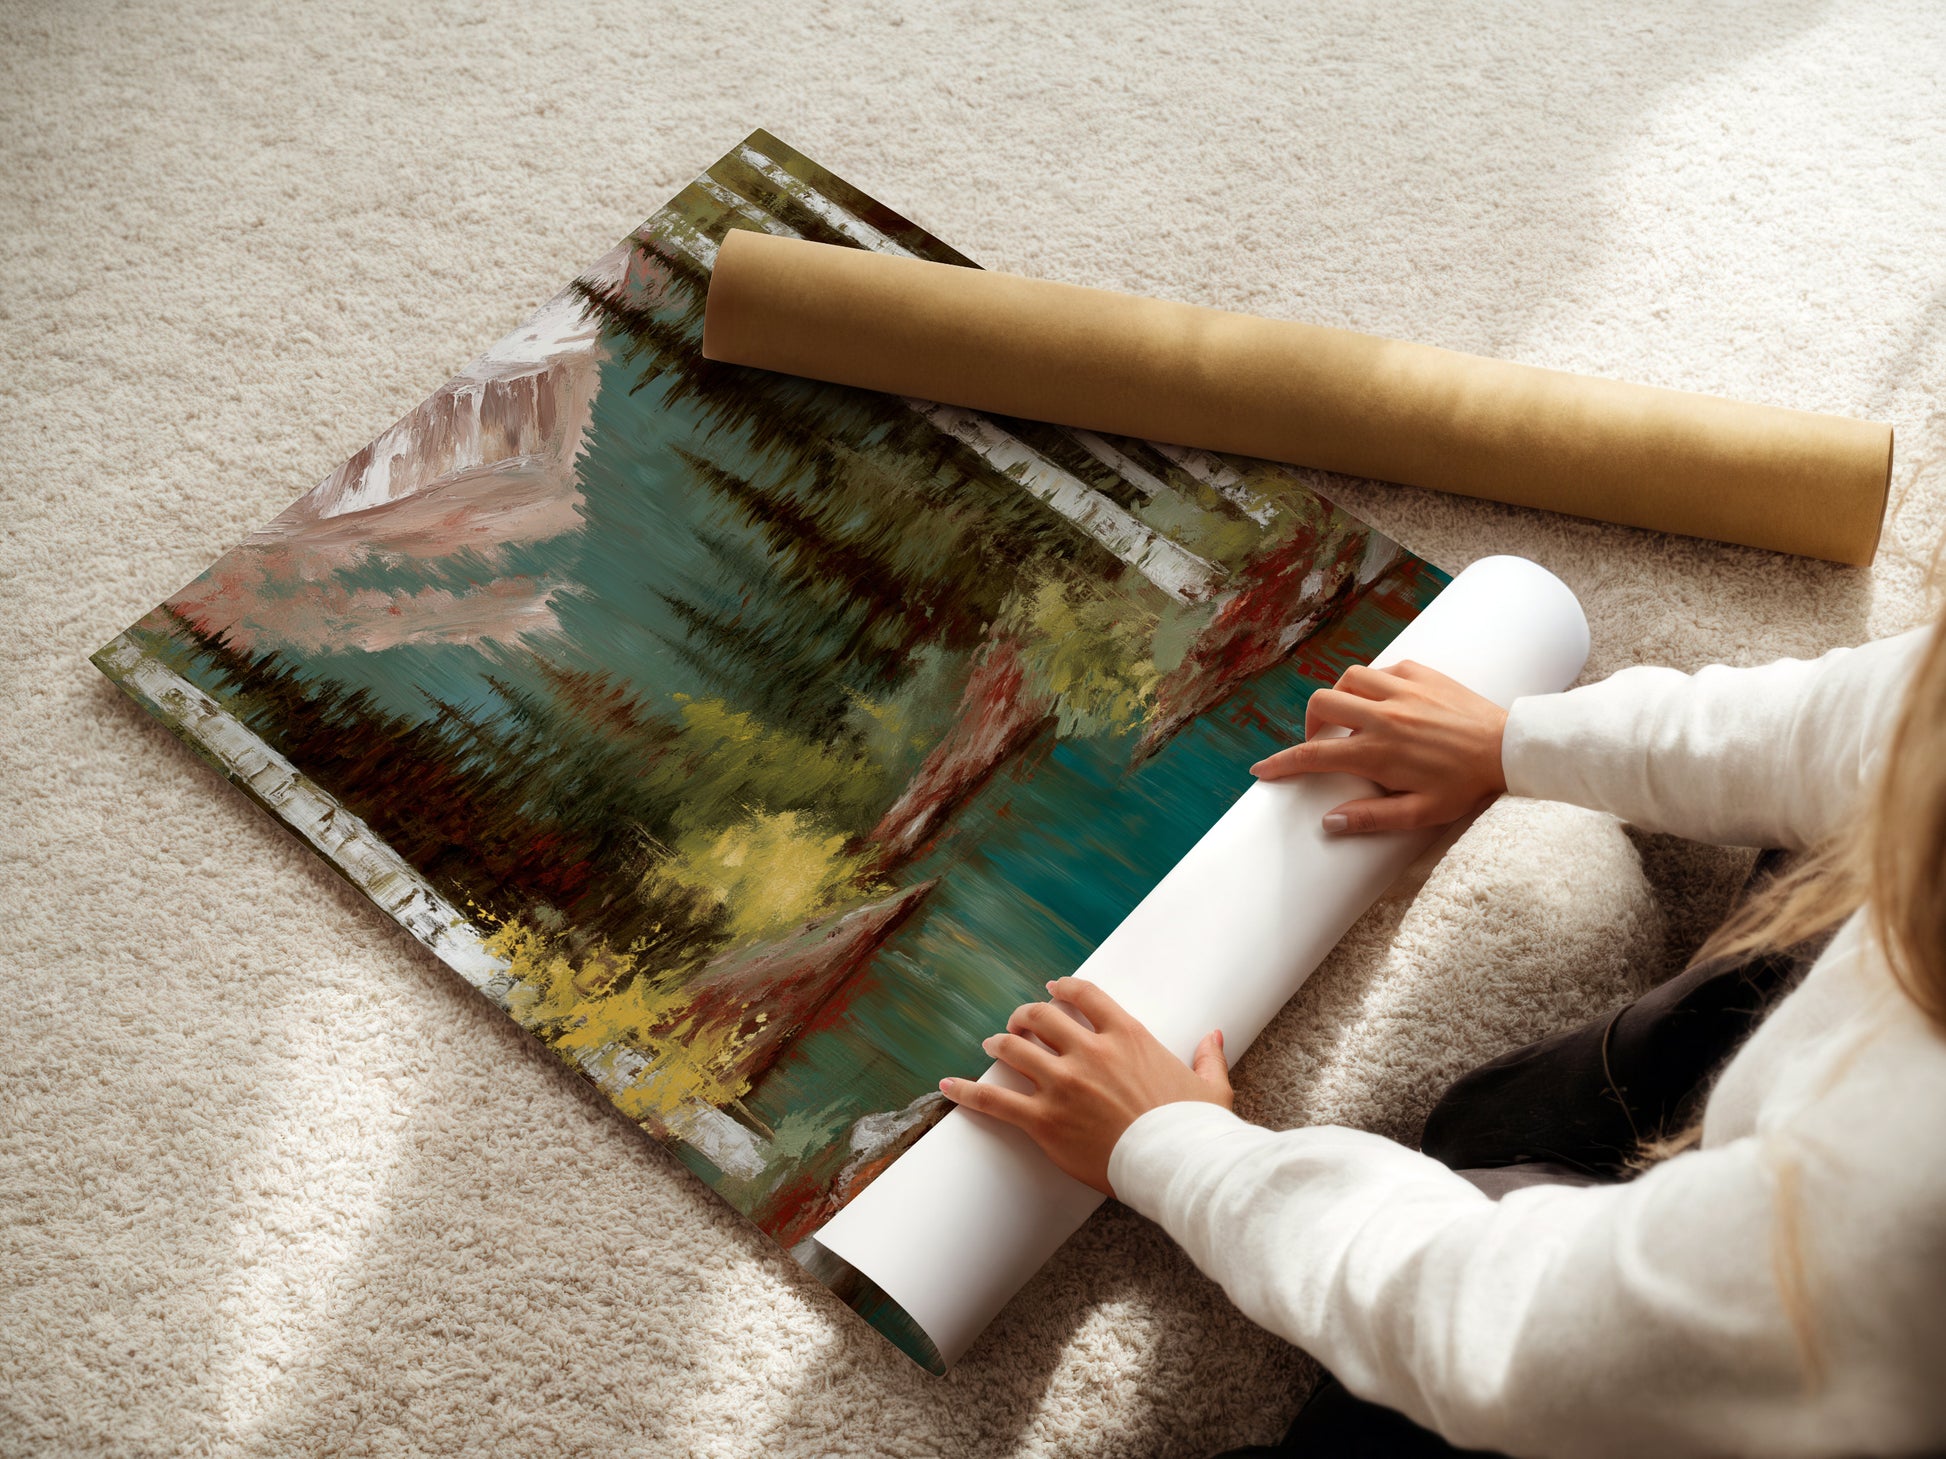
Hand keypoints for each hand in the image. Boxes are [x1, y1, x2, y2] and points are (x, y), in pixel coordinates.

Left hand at [938, 977, 1231, 1196]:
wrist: (1178, 1166)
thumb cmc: (1196, 1129)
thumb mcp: (1210, 1087)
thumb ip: (1208, 1057)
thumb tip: (1214, 1036)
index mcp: (1127, 1036)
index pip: (1084, 995)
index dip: (1062, 988)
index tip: (1051, 989)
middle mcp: (1090, 1052)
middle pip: (1041, 1017)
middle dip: (1024, 1016)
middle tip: (1018, 1023)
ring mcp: (1063, 1084)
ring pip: (1014, 1049)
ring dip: (999, 1044)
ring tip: (992, 1045)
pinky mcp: (1045, 1120)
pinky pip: (995, 1100)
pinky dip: (967, 1091)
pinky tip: (947, 1086)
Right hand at [1250, 660, 1507, 833]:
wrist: (1509, 748)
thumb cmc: (1466, 786)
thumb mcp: (1421, 813)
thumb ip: (1372, 818)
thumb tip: (1328, 822)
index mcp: (1378, 752)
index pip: (1314, 756)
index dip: (1281, 763)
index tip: (1262, 770)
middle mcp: (1383, 715)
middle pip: (1321, 704)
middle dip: (1310, 723)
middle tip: (1321, 742)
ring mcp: (1402, 690)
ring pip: (1348, 678)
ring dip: (1340, 697)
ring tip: (1351, 718)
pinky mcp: (1421, 673)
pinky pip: (1382, 669)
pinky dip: (1374, 684)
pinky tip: (1385, 701)